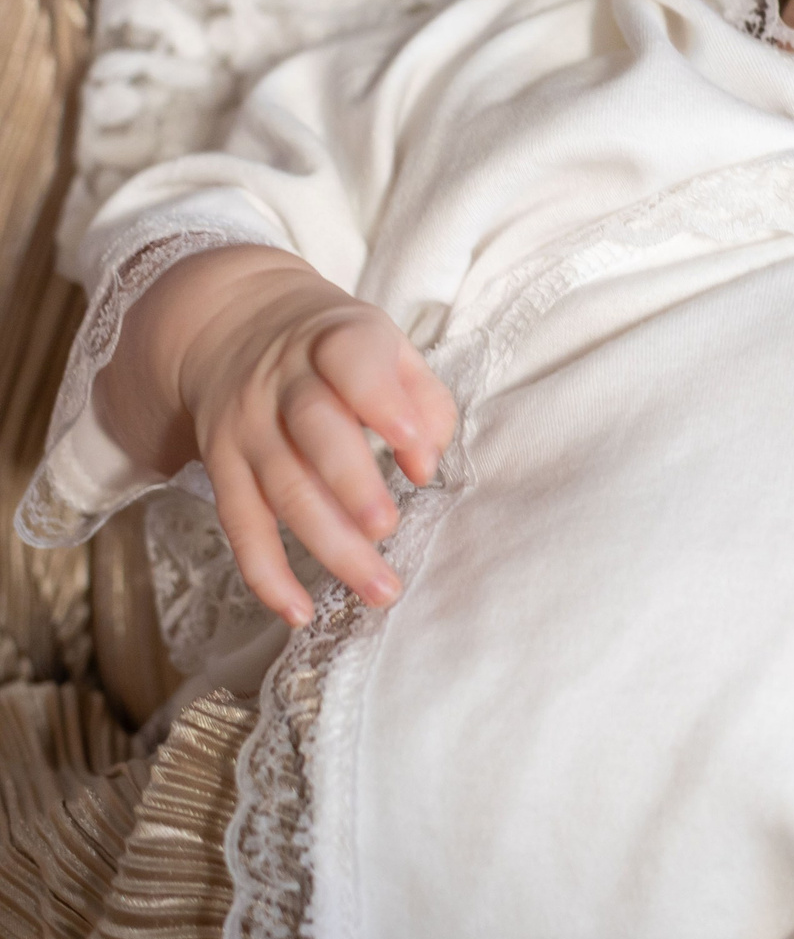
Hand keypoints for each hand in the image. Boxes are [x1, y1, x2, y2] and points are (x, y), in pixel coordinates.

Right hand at [94, 246, 455, 625]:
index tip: (412, 445)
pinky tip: (298, 610)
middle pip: (313, 434)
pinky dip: (266, 573)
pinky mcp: (222, 468)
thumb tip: (426, 464)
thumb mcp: (386, 346)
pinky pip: (240, 525)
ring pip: (282, 490)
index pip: (351, 362)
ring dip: (329, 544)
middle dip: (351, 486)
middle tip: (387, 527)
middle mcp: (281, 385)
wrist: (230, 327)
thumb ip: (422, 398)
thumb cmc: (335, 350)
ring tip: (378, 586)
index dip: (381, 402)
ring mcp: (246, 429)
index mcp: (333, 341)